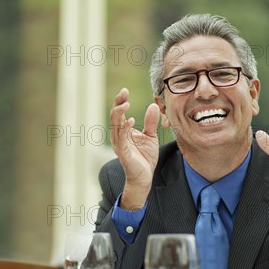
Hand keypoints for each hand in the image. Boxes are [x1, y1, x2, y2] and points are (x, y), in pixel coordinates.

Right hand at [110, 88, 159, 209]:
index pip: (119, 113)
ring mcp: (119, 145)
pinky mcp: (123, 153)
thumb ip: (150, 122)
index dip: (120, 101)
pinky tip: (130, 120)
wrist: (144, 177)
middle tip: (123, 92)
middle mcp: (118, 136)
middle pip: (115, 116)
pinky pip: (122, 139)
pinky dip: (125, 129)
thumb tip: (153, 105)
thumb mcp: (150, 136)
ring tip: (126, 103)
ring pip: (116, 125)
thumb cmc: (145, 158)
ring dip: (120, 113)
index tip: (125, 90)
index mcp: (123, 131)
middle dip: (118, 103)